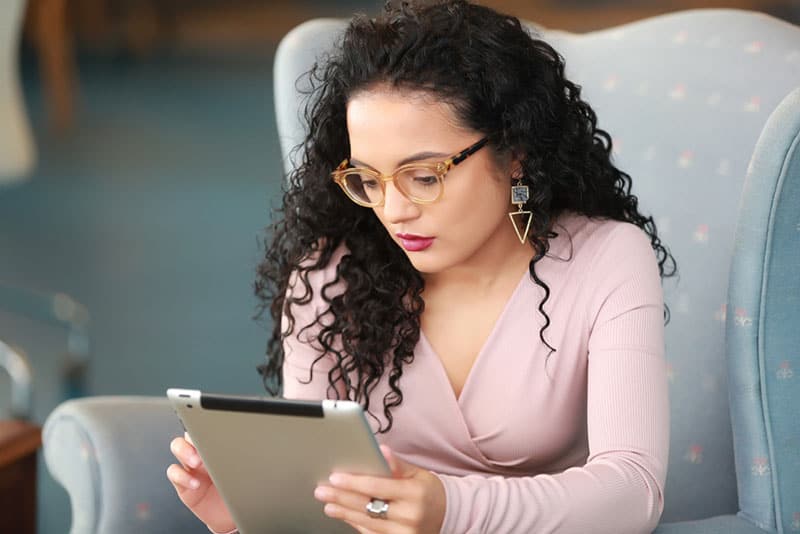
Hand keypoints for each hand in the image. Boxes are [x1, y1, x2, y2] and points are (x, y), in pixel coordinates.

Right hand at [166, 432, 235, 533]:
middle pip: (189, 433)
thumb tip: (255, 446)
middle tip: (202, 447)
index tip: (212, 430)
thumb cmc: (239, 491)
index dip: (207, 426)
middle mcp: (202, 454)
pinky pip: (174, 473)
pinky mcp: (183, 483)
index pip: (208, 429)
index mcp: (218, 447)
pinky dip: (182, 476)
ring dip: (184, 451)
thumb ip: (243, 458)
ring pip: (178, 447)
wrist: (230, 516)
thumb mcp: (244, 471)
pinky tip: (195, 483)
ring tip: (196, 462)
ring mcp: (192, 467)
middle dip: (193, 437)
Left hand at [314, 445, 445, 533]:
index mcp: (414, 493)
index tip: (335, 477)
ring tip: (328, 504)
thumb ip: (397, 464)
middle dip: (341, 498)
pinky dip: (356, 524)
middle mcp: (409, 515)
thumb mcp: (418, 473)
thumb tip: (382, 450)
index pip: (378, 486)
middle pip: (368, 506)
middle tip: (322, 491)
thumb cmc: (428, 491)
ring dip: (344, 513)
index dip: (354, 482)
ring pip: (367, 522)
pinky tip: (344, 515)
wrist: (447, 515)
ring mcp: (404, 533)